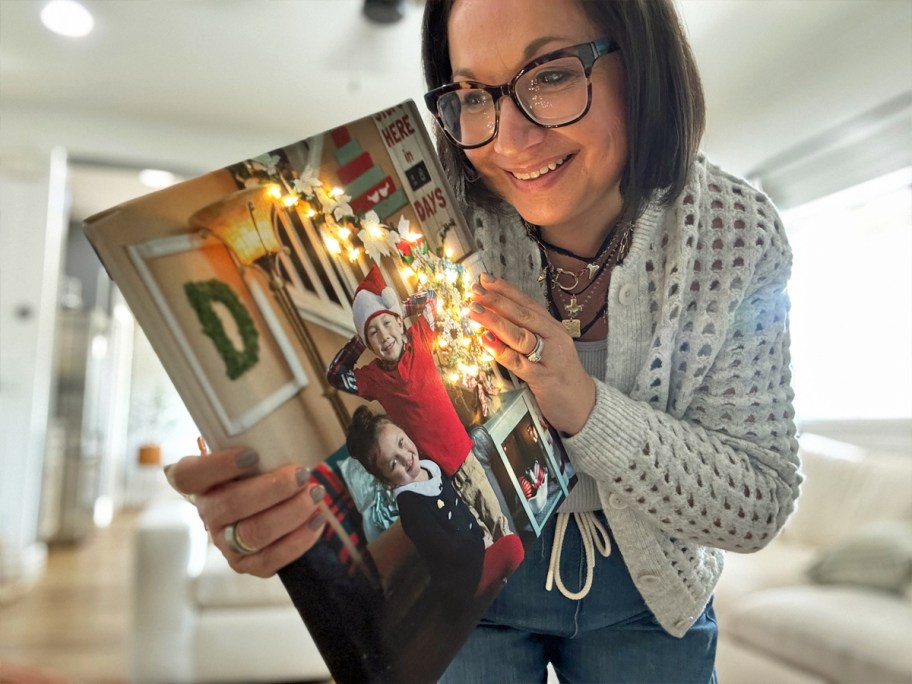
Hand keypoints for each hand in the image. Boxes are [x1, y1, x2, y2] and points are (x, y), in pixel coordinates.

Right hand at [165, 447, 325, 576]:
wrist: (261, 509)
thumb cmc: (256, 475)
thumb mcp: (250, 457)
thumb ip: (255, 450)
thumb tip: (281, 440)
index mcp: (199, 483)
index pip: (190, 476)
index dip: (218, 466)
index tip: (253, 455)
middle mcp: (207, 514)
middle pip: (231, 505)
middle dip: (273, 489)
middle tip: (302, 473)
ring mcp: (224, 542)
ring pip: (254, 533)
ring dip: (291, 512)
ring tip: (315, 493)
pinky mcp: (244, 564)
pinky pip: (271, 559)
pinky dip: (300, 539)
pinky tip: (317, 519)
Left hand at [469, 273, 595, 434]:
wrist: (584, 404)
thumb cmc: (561, 375)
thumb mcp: (549, 348)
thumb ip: (529, 333)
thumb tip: (496, 318)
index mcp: (553, 328)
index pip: (528, 303)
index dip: (506, 290)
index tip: (484, 279)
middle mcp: (553, 338)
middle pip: (523, 314)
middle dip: (497, 301)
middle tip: (474, 291)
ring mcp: (549, 358)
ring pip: (520, 335)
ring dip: (495, 321)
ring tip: (474, 311)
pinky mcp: (544, 378)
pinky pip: (519, 362)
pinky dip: (501, 350)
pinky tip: (487, 341)